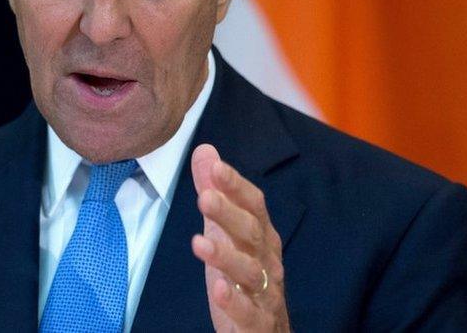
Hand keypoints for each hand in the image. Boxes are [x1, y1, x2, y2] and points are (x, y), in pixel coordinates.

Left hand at [190, 144, 289, 331]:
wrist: (267, 332)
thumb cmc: (244, 276)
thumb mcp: (225, 232)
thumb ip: (216, 193)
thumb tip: (205, 151)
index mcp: (261, 236)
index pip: (254, 205)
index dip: (235, 186)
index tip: (215, 167)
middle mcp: (267, 260)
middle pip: (251, 233)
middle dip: (229, 214)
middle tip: (205, 197)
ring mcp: (265, 293)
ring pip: (250, 272)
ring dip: (226, 256)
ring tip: (200, 243)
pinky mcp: (256, 323)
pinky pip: (249, 313)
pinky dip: (235, 302)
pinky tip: (219, 289)